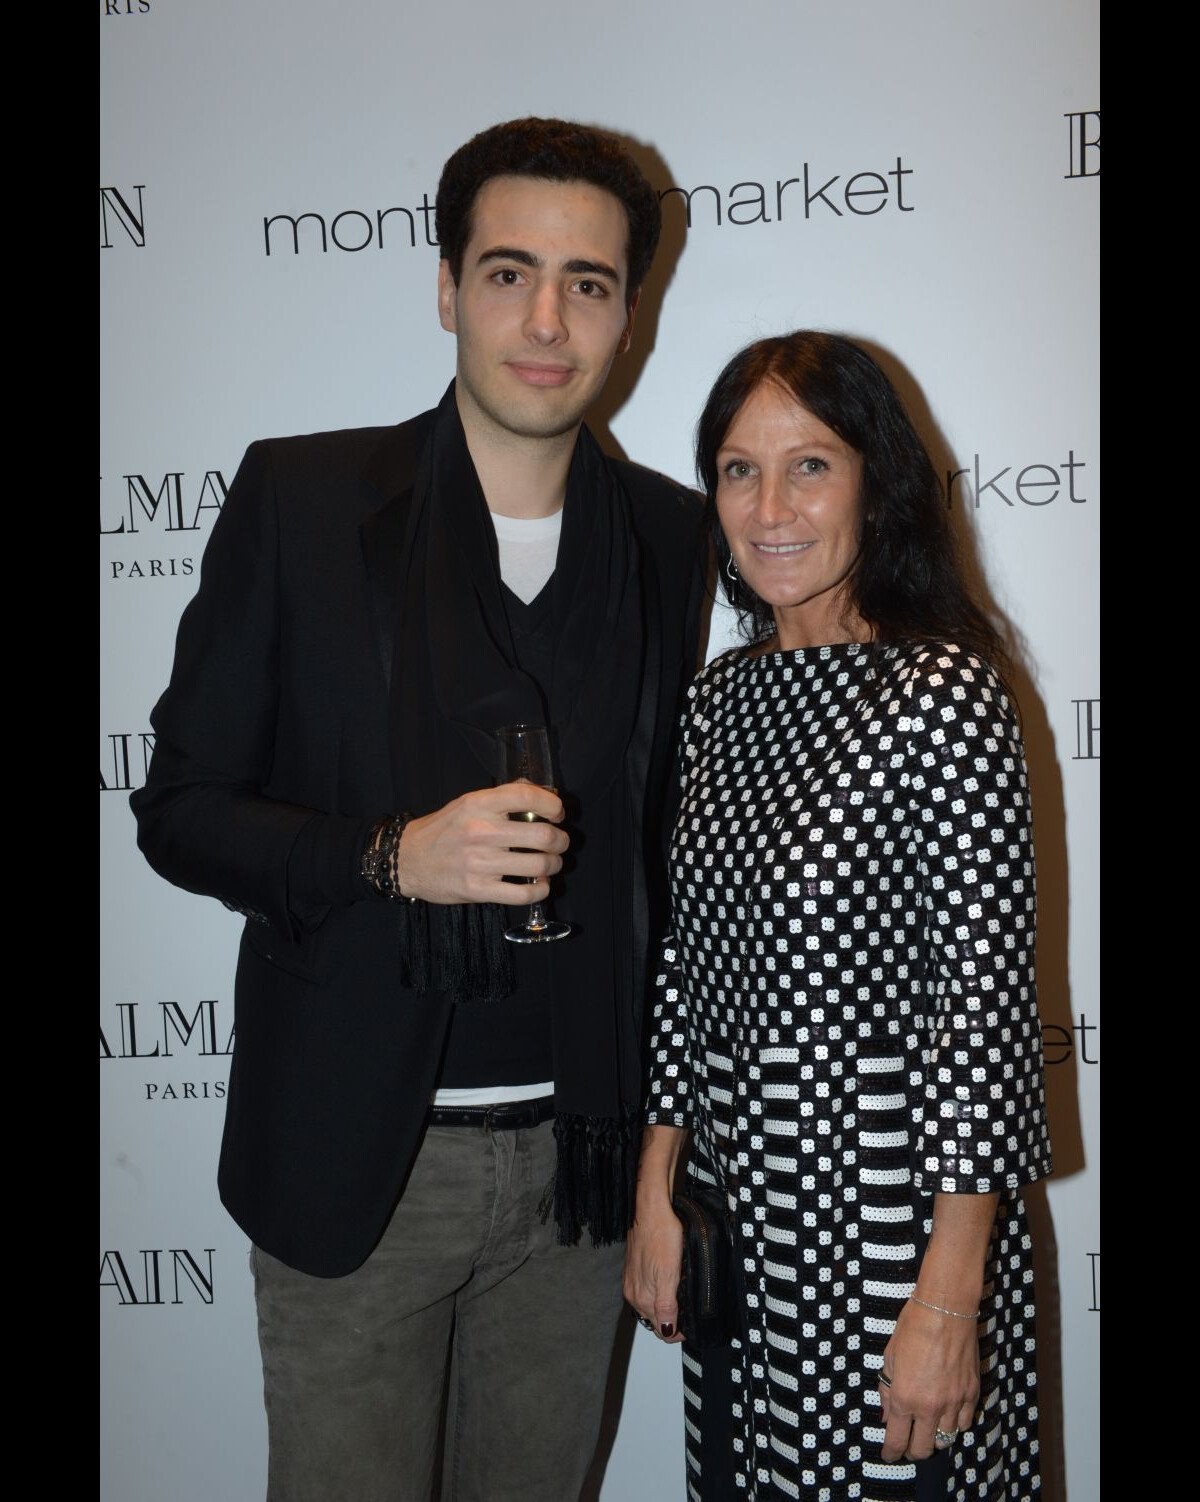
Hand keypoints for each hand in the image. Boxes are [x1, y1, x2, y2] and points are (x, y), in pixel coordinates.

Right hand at [395, 783, 567, 904]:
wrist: (407, 860)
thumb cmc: (443, 830)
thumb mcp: (467, 803)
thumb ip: (502, 797)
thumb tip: (544, 794)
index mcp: (478, 804)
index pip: (526, 796)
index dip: (552, 804)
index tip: (558, 813)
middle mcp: (480, 831)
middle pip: (542, 835)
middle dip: (561, 840)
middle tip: (560, 843)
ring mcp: (479, 863)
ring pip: (539, 865)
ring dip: (554, 865)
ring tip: (551, 863)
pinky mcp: (478, 890)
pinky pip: (524, 894)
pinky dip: (541, 890)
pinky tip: (540, 885)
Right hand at [622, 1198, 685, 1342]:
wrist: (651, 1211)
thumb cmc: (661, 1237)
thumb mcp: (669, 1275)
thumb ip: (666, 1306)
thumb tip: (667, 1331)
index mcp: (642, 1298)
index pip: (661, 1330)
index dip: (678, 1332)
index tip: (691, 1327)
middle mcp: (633, 1293)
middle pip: (654, 1320)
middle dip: (672, 1322)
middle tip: (690, 1314)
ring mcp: (632, 1281)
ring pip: (650, 1307)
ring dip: (665, 1309)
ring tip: (682, 1300)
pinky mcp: (634, 1270)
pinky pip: (646, 1292)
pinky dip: (658, 1295)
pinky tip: (668, 1285)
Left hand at [878, 1300, 979, 1461]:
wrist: (945, 1310)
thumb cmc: (912, 1328)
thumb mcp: (889, 1358)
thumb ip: (888, 1390)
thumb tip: (887, 1415)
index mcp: (905, 1398)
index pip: (897, 1440)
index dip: (892, 1453)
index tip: (889, 1455)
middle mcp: (930, 1407)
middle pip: (923, 1449)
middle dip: (913, 1451)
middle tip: (908, 1444)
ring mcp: (954, 1403)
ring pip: (946, 1439)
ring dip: (935, 1437)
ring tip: (928, 1427)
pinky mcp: (972, 1394)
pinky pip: (965, 1423)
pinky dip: (955, 1424)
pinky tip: (948, 1414)